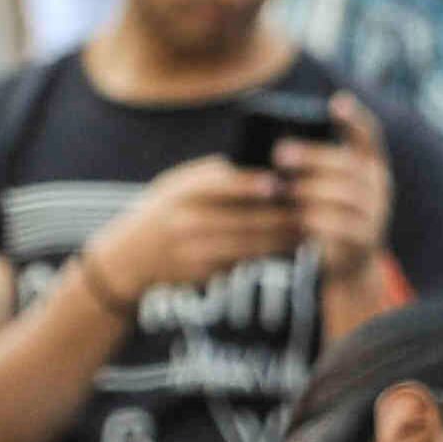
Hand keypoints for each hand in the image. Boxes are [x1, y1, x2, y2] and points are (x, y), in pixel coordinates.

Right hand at [88, 154, 304, 303]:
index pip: (221, 186)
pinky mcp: (204, 274)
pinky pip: (243, 262)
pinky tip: (288, 247)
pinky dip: (268, 254)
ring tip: (308, 229)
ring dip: (282, 239)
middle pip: (244, 220)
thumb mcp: (179, 183)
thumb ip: (216, 176)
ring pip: (249, 246)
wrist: (131, 256)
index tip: (279, 185)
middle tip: (311, 210)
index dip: (251, 186)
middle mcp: (188, 222)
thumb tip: (266, 167)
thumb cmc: (167, 208)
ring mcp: (195, 251)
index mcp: (183, 192)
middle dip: (281, 216)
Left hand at [270, 92, 392, 279]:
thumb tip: (277, 151)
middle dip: (311, 157)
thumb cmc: (328, 212)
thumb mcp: (327, 186)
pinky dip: (313, 220)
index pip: (368, 135)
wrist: (350, 262)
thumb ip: (314, 167)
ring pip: (341, 195)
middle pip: (346, 164)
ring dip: (307, 190)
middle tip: (279, 154)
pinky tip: (294, 218)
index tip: (336, 102)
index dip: (354, 118)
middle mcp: (378, 186)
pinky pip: (338, 226)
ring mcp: (375, 213)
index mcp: (371, 164)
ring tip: (281, 189)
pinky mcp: (364, 240)